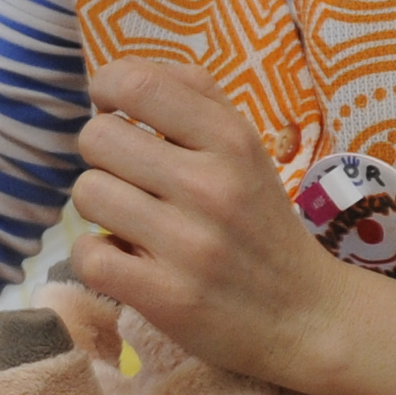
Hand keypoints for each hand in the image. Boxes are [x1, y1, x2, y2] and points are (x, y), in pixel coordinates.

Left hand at [64, 61, 360, 388]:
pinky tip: (128, 260)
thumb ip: (194, 101)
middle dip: (103, 157)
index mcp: (232, 141)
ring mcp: (189, 243)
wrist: (309, 319)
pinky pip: (86, 253)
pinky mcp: (166, 296)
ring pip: (87, 192)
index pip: (138, 82)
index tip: (112, 108)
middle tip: (132, 180)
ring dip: (101, 208)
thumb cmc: (262, 226)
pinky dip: (97, 257)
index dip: (107, 88)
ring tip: (136, 223)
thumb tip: (121, 75)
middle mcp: (211, 186)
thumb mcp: (248, 151)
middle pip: (97, 137)